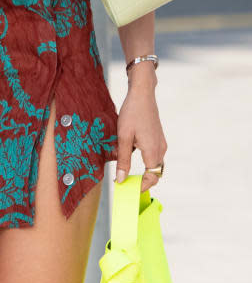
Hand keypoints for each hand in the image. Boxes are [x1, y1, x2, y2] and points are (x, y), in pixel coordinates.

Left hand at [116, 65, 166, 192]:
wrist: (142, 94)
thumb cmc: (132, 113)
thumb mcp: (123, 136)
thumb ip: (123, 160)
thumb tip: (121, 179)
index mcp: (153, 151)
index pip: (152, 178)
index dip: (141, 186)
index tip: (127, 189)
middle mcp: (160, 149)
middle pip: (155, 173)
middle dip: (142, 180)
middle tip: (126, 182)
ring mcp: (161, 143)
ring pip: (155, 164)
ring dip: (144, 170)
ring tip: (127, 170)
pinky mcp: (159, 138)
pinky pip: (154, 155)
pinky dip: (145, 160)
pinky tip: (131, 152)